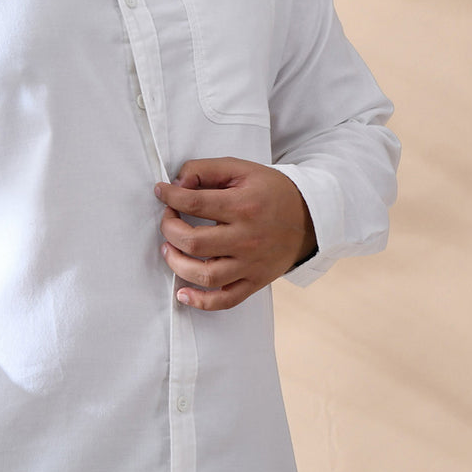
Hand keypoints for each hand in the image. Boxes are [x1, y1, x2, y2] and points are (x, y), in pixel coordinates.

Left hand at [155, 157, 315, 311]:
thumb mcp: (242, 169)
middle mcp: (247, 238)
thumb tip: (177, 183)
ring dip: (177, 264)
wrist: (309, 218)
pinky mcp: (255, 281)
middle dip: (169, 230)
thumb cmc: (271, 192)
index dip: (170, 197)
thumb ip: (206, 170)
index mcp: (243, 206)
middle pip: (194, 242)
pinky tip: (183, 294)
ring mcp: (251, 264)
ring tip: (168, 250)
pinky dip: (201, 302)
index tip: (161, 192)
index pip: (194, 203)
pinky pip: (225, 300)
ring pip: (205, 276)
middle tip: (168, 219)